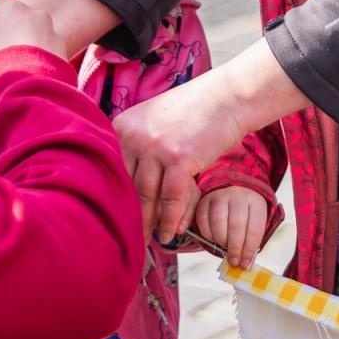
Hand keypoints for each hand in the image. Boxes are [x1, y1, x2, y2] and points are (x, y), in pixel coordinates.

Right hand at [0, 0, 57, 83]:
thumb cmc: (0, 69)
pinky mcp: (62, 49)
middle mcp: (33, 15)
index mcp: (9, 9)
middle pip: (15, 20)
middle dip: (5, 35)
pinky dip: (38, 59)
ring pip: (33, 34)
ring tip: (10, 66)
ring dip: (23, 46)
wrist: (32, 91)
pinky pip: (47, 50)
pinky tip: (27, 73)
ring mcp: (51, 31)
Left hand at [116, 39, 308, 243]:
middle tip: (130, 236)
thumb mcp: (154, 121)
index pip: (112, 171)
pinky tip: (169, 233)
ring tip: (149, 240)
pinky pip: (170, 198)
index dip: (115, 198)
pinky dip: (170, 219)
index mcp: (122, 126)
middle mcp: (133, 135)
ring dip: (148, 223)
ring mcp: (154, 147)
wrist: (226, 98)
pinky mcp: (178, 158)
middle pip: (126, 186)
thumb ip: (137, 146)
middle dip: (130, 215)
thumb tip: (126, 184)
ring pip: (145, 196)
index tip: (116, 218)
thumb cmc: (193, 112)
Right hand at [195, 186, 268, 267]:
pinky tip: (213, 239)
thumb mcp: (253, 225)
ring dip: (221, 240)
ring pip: (218, 221)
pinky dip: (207, 234)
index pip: (254, 229)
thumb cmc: (246, 215)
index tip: (245, 264)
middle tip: (233, 260)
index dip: (249, 250)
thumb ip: (249, 244)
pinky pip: (203, 219)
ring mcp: (221, 196)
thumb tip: (244, 265)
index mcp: (256, 203)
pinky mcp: (206, 200)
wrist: (234, 196)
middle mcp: (239, 196)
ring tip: (224, 247)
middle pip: (236, 225)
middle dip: (234, 248)